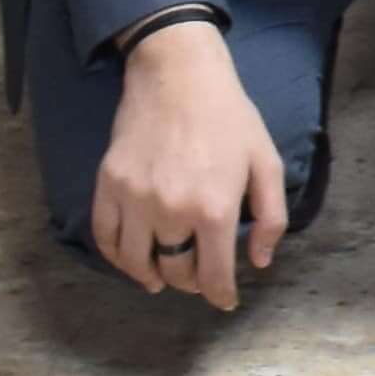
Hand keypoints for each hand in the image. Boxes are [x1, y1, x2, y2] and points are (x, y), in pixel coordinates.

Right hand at [91, 22, 290, 309]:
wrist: (178, 74)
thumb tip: (260, 261)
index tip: (224, 301)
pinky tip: (131, 258)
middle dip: (190, 282)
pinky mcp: (108, 184)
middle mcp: (171, 211)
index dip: (220, 295)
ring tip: (161, 277)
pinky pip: (104, 237)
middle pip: (175, 271)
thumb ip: (270, 217)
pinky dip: (116, 257)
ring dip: (151, 276)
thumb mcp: (266, 162)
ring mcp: (134, 199)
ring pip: (136, 262)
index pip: (214, 274)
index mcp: (214, 209)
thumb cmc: (229, 117)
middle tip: (198, 277)